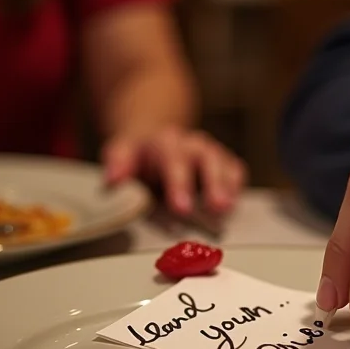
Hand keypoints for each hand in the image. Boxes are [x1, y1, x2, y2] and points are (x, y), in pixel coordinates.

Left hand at [102, 127, 246, 215]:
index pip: (174, 160)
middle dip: (213, 184)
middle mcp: (192, 144)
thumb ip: (118, 163)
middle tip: (216, 207)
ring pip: (224, 165)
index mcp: (166, 142)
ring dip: (228, 188)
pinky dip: (236, 188)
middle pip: (207, 160)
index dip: (180, 184)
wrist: (155, 138)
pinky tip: (233, 207)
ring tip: (227, 210)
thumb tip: (114, 178)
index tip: (182, 207)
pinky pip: (235, 172)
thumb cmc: (139, 154)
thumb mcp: (120, 152)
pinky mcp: (224, 164)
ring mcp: (211, 153)